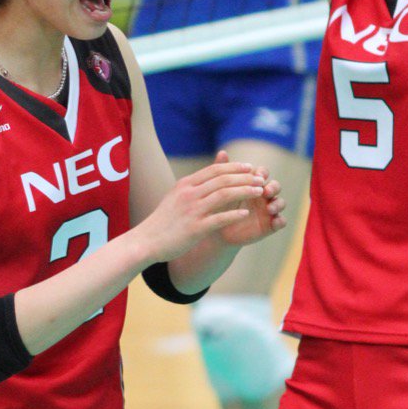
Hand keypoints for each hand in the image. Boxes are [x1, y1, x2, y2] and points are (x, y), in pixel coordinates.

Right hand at [138, 154, 273, 262]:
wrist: (146, 241)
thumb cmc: (163, 221)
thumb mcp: (176, 197)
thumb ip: (193, 186)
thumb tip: (210, 178)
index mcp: (185, 185)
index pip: (215, 170)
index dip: (235, 167)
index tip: (250, 168)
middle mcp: (189, 194)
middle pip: (223, 179)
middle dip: (245, 177)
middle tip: (261, 179)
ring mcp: (192, 211)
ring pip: (224, 195)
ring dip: (245, 191)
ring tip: (260, 192)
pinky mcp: (194, 229)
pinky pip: (219, 219)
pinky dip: (234, 215)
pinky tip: (246, 214)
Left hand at [213, 150, 285, 246]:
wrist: (216, 229)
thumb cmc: (219, 206)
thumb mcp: (219, 189)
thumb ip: (223, 171)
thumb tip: (222, 152)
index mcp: (253, 183)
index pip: (263, 173)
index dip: (262, 173)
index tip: (257, 176)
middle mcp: (263, 195)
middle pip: (276, 186)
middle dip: (273, 187)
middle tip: (266, 191)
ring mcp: (268, 210)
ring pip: (281, 203)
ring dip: (278, 203)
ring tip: (270, 208)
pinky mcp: (270, 225)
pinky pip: (281, 221)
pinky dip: (280, 221)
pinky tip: (276, 221)